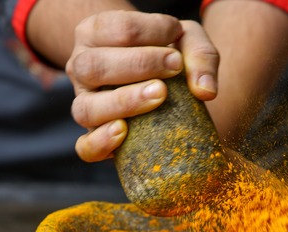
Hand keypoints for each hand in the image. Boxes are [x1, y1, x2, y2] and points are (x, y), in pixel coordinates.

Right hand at [65, 10, 219, 161]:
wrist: (161, 82)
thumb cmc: (167, 54)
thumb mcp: (185, 42)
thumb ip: (199, 54)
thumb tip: (205, 91)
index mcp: (95, 34)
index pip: (114, 28)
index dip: (149, 30)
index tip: (176, 34)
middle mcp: (82, 68)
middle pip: (93, 66)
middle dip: (138, 64)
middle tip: (174, 65)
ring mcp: (85, 104)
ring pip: (87, 108)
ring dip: (124, 101)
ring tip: (159, 95)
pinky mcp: (92, 137)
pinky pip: (85, 146)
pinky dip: (101, 142)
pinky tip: (123, 132)